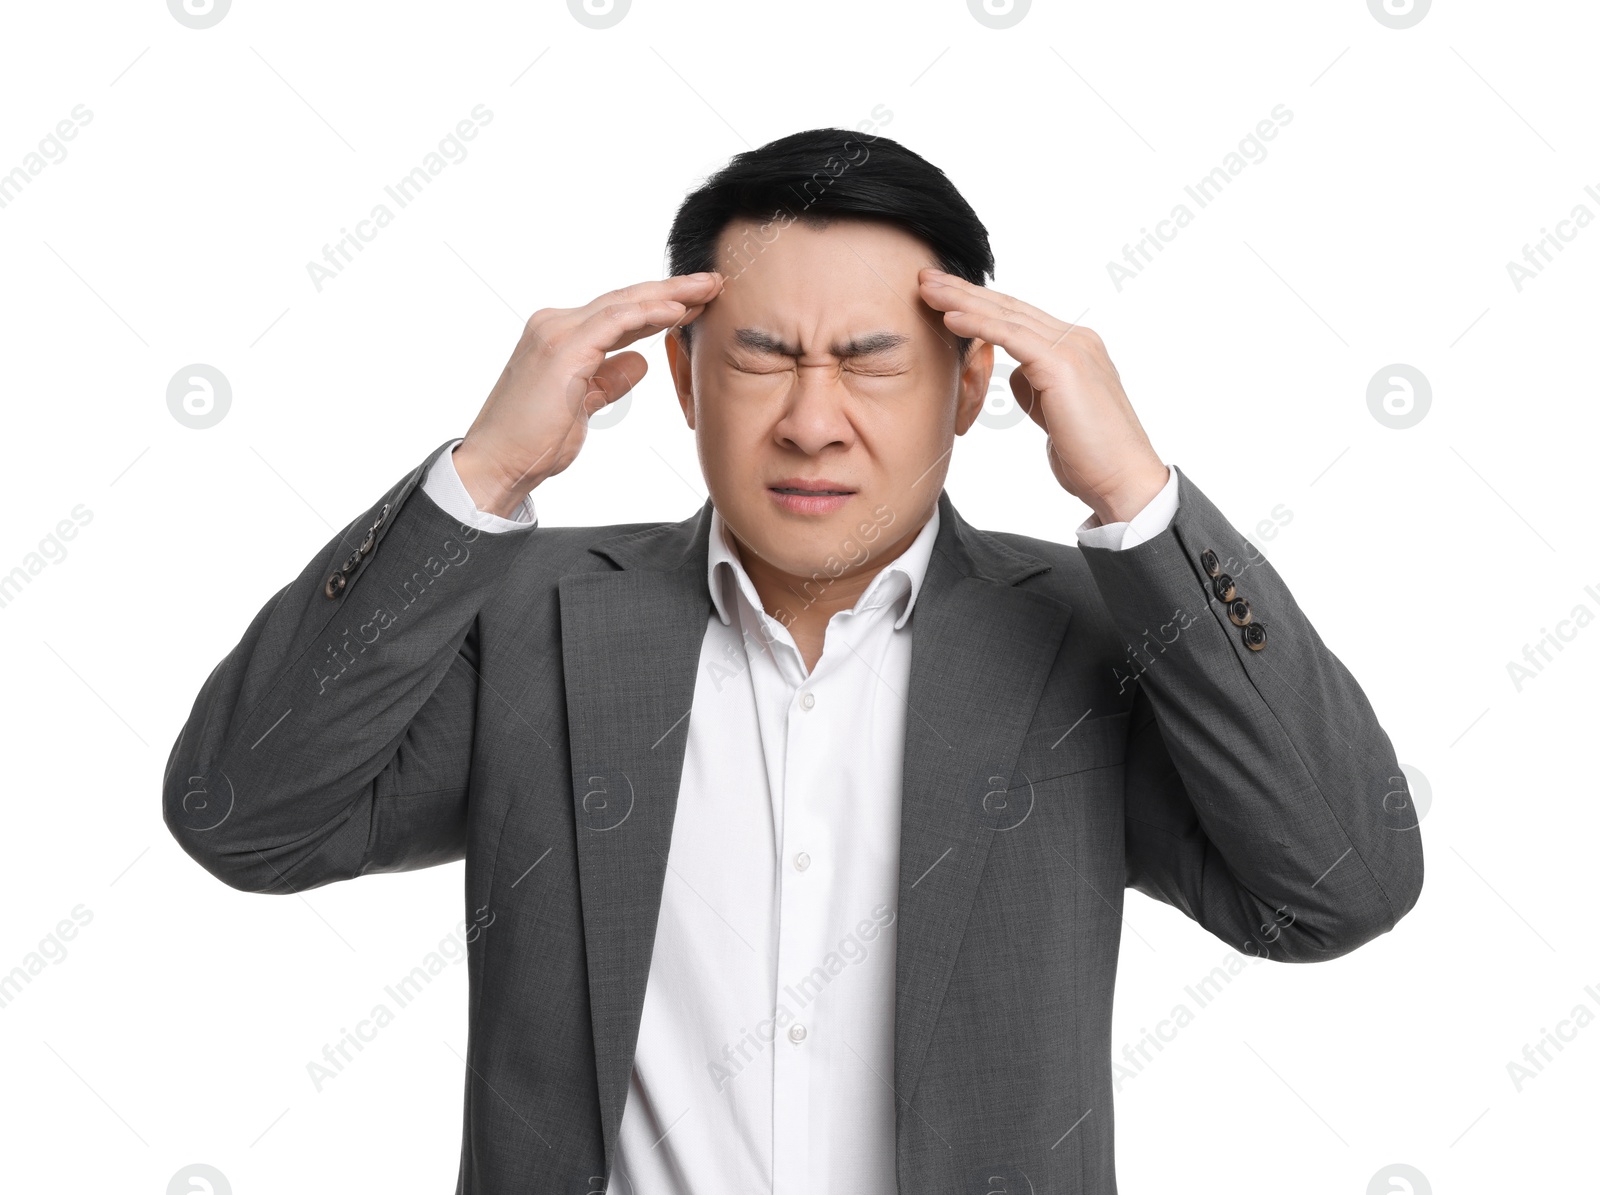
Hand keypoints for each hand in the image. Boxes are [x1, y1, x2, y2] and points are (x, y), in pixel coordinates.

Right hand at [453, 272, 723, 515]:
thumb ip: (608, 380)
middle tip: (713, 282)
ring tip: (707, 289)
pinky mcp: (562, 350)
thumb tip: (638, 361)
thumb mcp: (582, 405)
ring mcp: (556, 333)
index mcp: (560, 336)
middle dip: (672, 290)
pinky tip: (677, 311)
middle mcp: (555, 325)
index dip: (660, 305)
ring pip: (623, 303)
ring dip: (669, 295)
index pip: (619, 312)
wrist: (497, 464)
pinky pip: (613, 322)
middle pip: (624, 299)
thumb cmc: (534, 443)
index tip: (696, 303)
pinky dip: (648, 313)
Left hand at [918, 269, 1167, 524]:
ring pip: (1008, 316)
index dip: (979, 304)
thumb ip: (1038, 389)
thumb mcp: (1055, 414)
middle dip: (965, 291)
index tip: (943, 296)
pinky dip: (979, 325)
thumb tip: (1017, 376)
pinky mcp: (1063, 366)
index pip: (1018, 318)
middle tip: (926, 277)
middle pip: (1010, 308)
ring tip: (927, 288)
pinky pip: (1012, 337)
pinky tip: (951, 317)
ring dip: (963, 300)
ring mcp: (1073, 349)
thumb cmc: (1090, 457)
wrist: (1123, 481)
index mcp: (1076, 349)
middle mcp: (1077, 340)